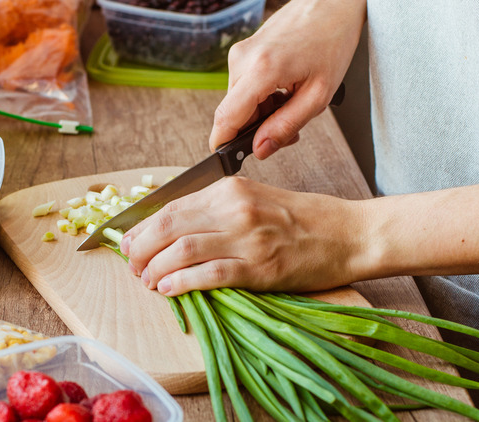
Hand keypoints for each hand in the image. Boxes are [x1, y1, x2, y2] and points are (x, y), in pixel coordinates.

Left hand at [120, 177, 368, 295]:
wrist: (350, 233)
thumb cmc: (303, 218)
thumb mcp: (255, 198)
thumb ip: (216, 209)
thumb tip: (173, 229)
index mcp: (229, 188)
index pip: (170, 206)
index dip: (142, 228)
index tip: (128, 243)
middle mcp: (234, 208)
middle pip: (168, 227)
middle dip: (140, 249)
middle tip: (131, 266)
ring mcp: (247, 237)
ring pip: (181, 250)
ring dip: (155, 269)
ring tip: (147, 281)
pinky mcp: (260, 268)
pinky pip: (209, 275)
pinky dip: (181, 283)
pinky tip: (169, 290)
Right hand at [210, 0, 365, 158]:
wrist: (331, 5)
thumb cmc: (331, 42)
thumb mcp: (318, 95)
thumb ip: (286, 126)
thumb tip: (260, 149)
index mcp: (262, 70)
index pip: (227, 118)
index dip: (223, 143)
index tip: (226, 159)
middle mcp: (243, 59)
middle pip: (233, 113)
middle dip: (255, 128)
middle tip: (288, 129)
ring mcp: (240, 53)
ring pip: (238, 102)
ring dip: (260, 112)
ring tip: (291, 102)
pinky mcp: (242, 51)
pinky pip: (242, 87)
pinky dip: (260, 97)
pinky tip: (283, 89)